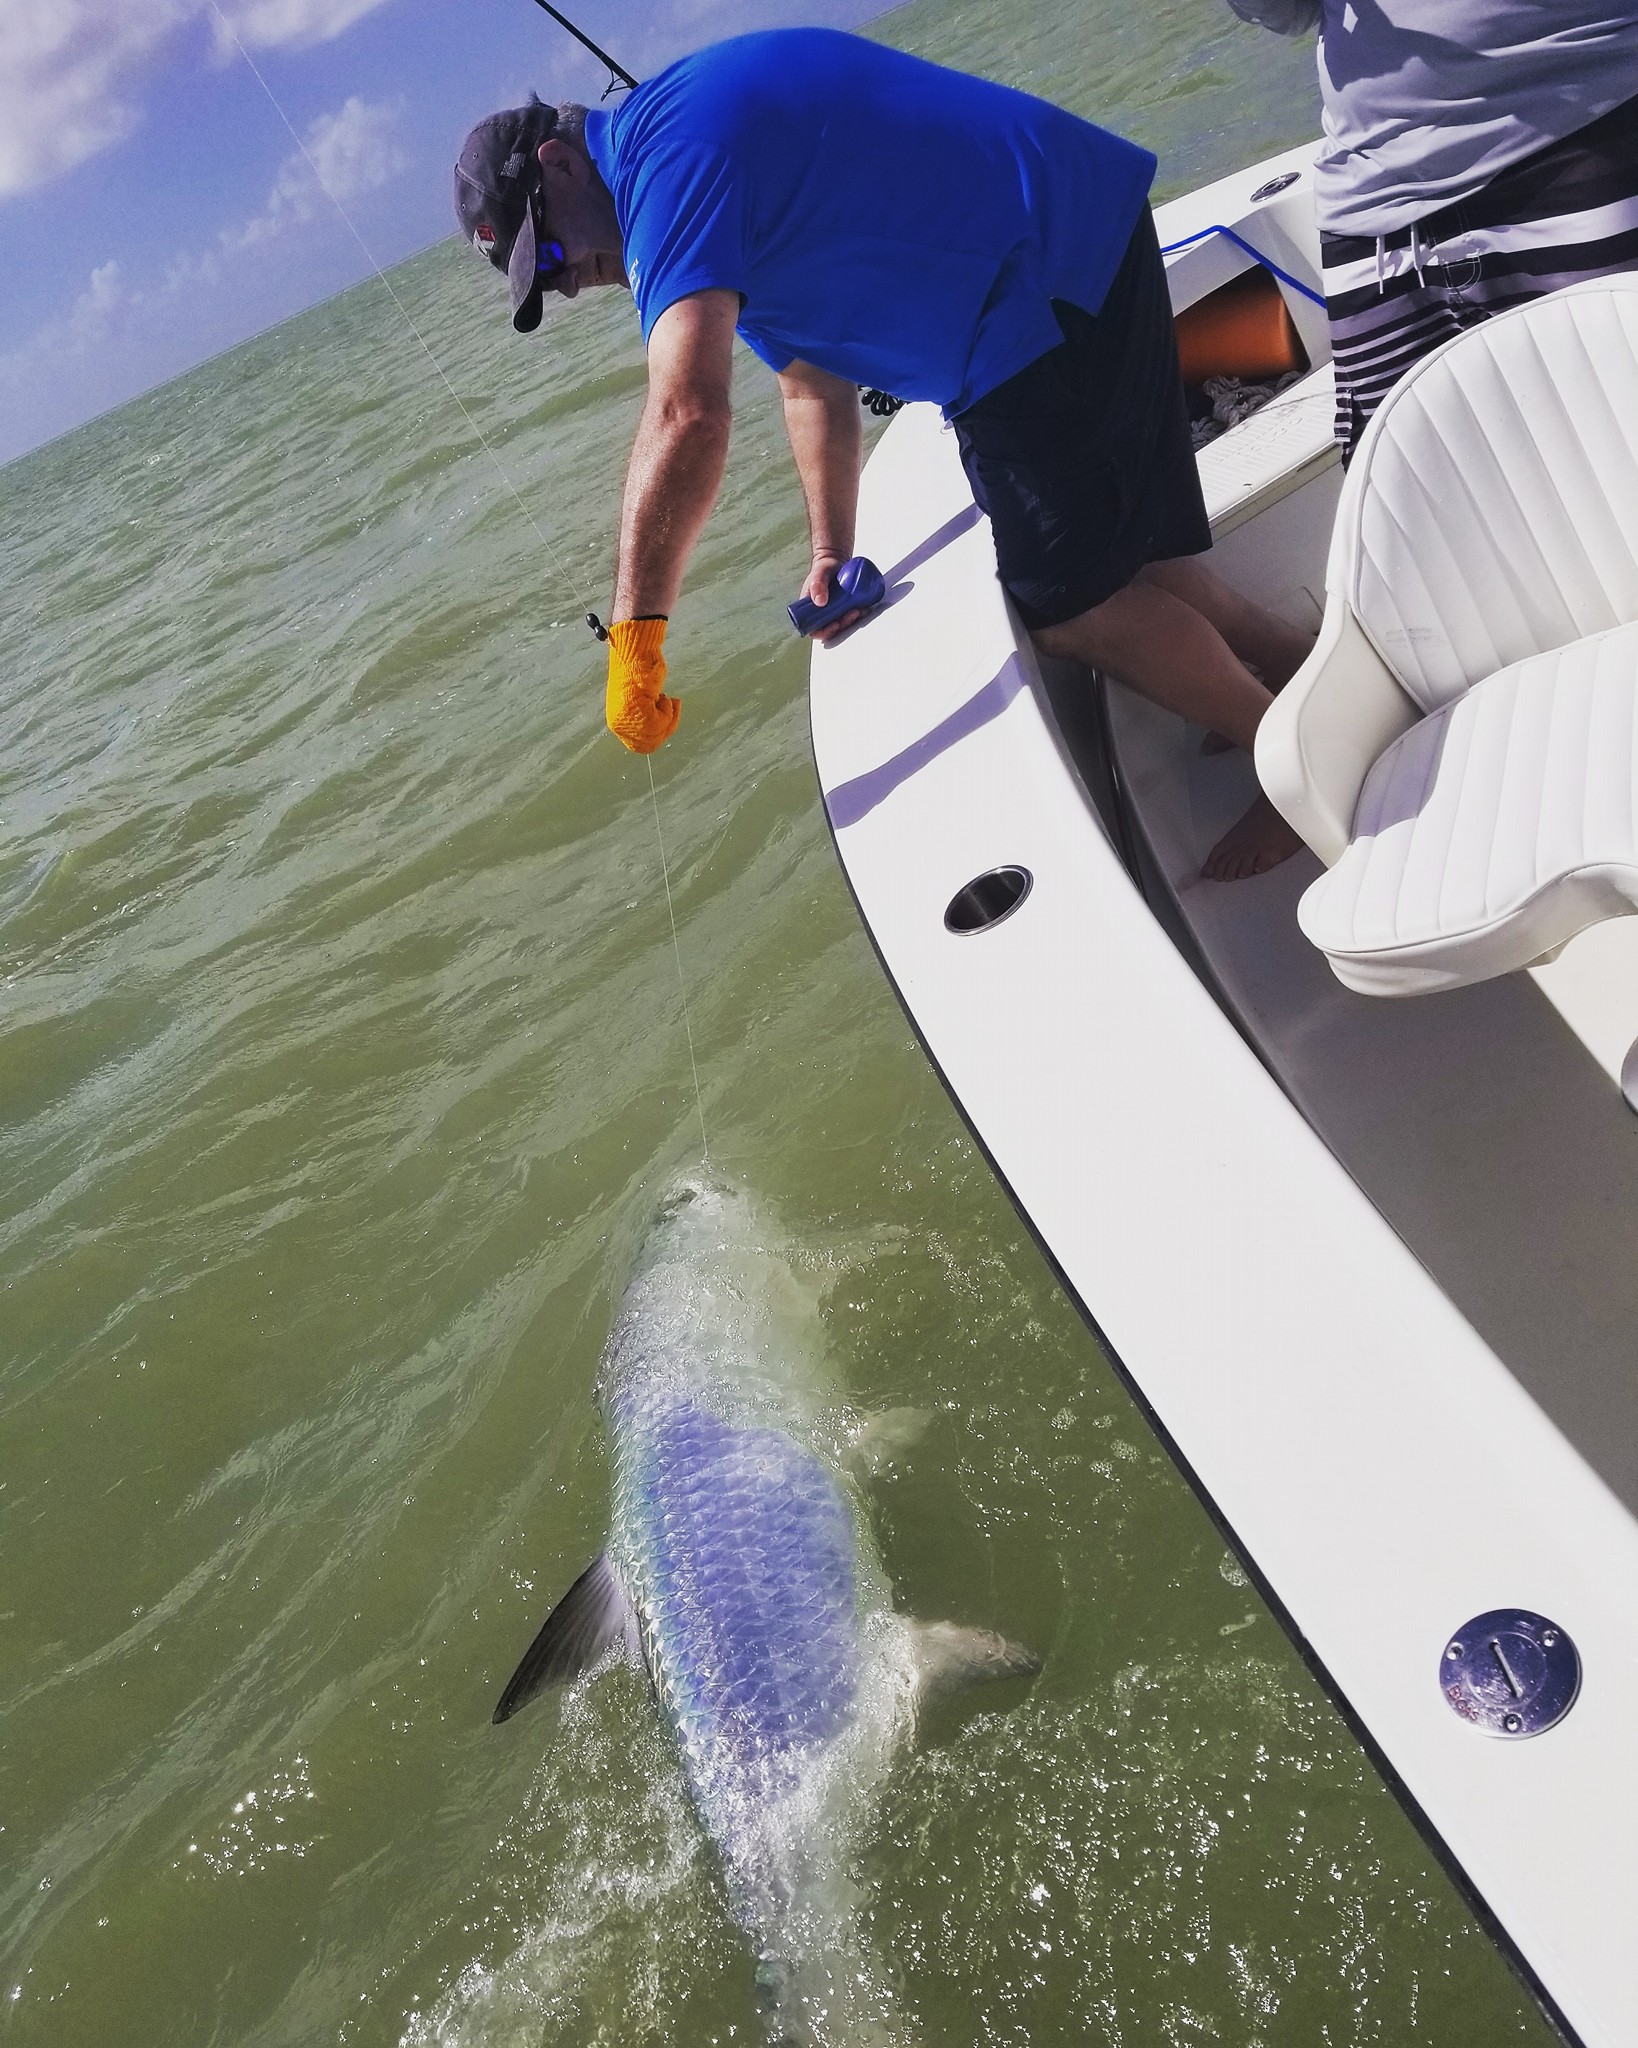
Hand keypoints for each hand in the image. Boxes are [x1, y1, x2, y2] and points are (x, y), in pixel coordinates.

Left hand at [606, 617, 679, 753]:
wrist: (635, 652)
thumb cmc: (639, 670)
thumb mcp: (641, 698)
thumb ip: (645, 714)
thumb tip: (660, 730)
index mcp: (617, 721)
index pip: (640, 744)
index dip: (658, 734)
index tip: (668, 716)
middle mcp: (619, 724)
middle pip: (650, 744)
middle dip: (666, 727)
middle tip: (674, 707)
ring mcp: (628, 722)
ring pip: (657, 736)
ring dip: (668, 717)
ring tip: (667, 698)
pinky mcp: (639, 716)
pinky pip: (662, 724)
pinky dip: (669, 710)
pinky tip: (663, 695)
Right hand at [802, 552, 863, 642]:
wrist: (835, 562)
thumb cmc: (823, 568)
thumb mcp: (819, 574)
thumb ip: (817, 585)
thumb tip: (820, 602)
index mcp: (810, 610)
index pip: (814, 630)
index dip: (824, 632)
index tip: (835, 625)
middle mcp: (821, 614)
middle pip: (831, 630)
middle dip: (843, 625)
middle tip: (852, 613)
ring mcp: (833, 612)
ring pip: (842, 625)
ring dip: (851, 621)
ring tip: (859, 610)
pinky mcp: (843, 609)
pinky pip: (850, 617)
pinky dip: (857, 615)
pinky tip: (862, 609)